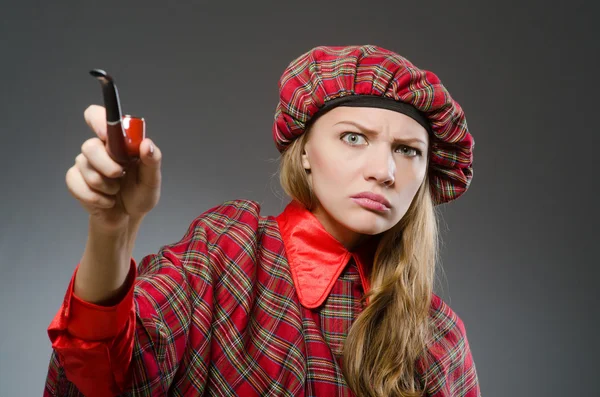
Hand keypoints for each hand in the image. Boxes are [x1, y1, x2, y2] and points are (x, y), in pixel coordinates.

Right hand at [66, 105, 161, 232]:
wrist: (127, 218)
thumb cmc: (140, 195)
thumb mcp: (152, 180)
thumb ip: (152, 161)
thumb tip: (147, 144)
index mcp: (118, 142)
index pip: (97, 116)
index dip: (98, 120)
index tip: (106, 134)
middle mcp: (99, 149)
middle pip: (89, 146)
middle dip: (106, 165)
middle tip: (120, 175)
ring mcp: (84, 164)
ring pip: (84, 167)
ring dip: (105, 185)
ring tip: (116, 191)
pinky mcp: (75, 180)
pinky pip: (76, 184)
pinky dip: (95, 198)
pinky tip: (106, 201)